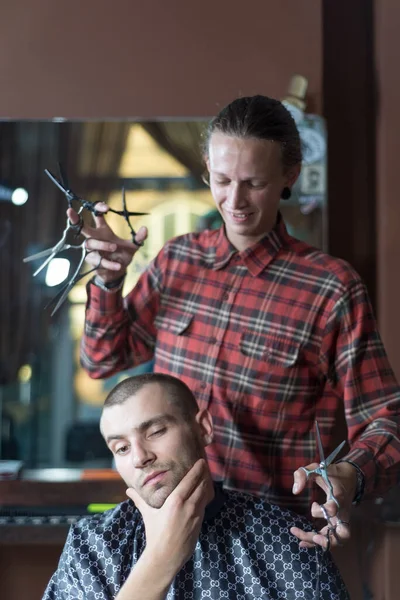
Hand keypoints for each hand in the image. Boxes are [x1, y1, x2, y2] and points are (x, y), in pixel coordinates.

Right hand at [67, 204, 147, 283]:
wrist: (118, 272)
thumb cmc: (122, 255)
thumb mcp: (133, 246)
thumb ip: (139, 238)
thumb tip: (145, 228)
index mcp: (103, 230)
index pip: (96, 215)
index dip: (98, 208)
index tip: (106, 208)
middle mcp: (94, 237)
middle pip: (81, 226)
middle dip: (75, 219)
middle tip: (69, 211)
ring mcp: (91, 249)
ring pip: (90, 243)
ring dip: (102, 244)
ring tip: (114, 248)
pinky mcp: (92, 260)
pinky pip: (97, 260)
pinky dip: (108, 262)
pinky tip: (118, 265)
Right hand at [126, 459, 211, 575]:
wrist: (165, 557)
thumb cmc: (155, 534)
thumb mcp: (148, 514)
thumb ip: (139, 500)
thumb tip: (128, 490)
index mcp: (176, 500)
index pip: (191, 480)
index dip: (197, 469)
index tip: (201, 462)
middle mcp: (188, 506)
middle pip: (202, 485)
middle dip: (204, 475)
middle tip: (204, 467)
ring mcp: (196, 515)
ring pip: (205, 495)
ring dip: (206, 486)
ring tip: (206, 478)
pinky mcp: (200, 523)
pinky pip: (204, 506)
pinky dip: (204, 498)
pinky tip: (203, 495)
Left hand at [290, 461, 356, 550]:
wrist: (349, 477)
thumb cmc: (331, 473)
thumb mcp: (316, 468)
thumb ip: (303, 475)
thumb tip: (295, 491)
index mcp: (338, 498)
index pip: (334, 509)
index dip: (322, 510)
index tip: (313, 503)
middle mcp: (342, 512)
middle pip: (341, 534)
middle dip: (326, 539)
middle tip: (313, 535)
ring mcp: (341, 520)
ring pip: (336, 540)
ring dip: (318, 543)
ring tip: (300, 540)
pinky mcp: (337, 523)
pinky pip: (330, 537)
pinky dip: (317, 542)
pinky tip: (302, 542)